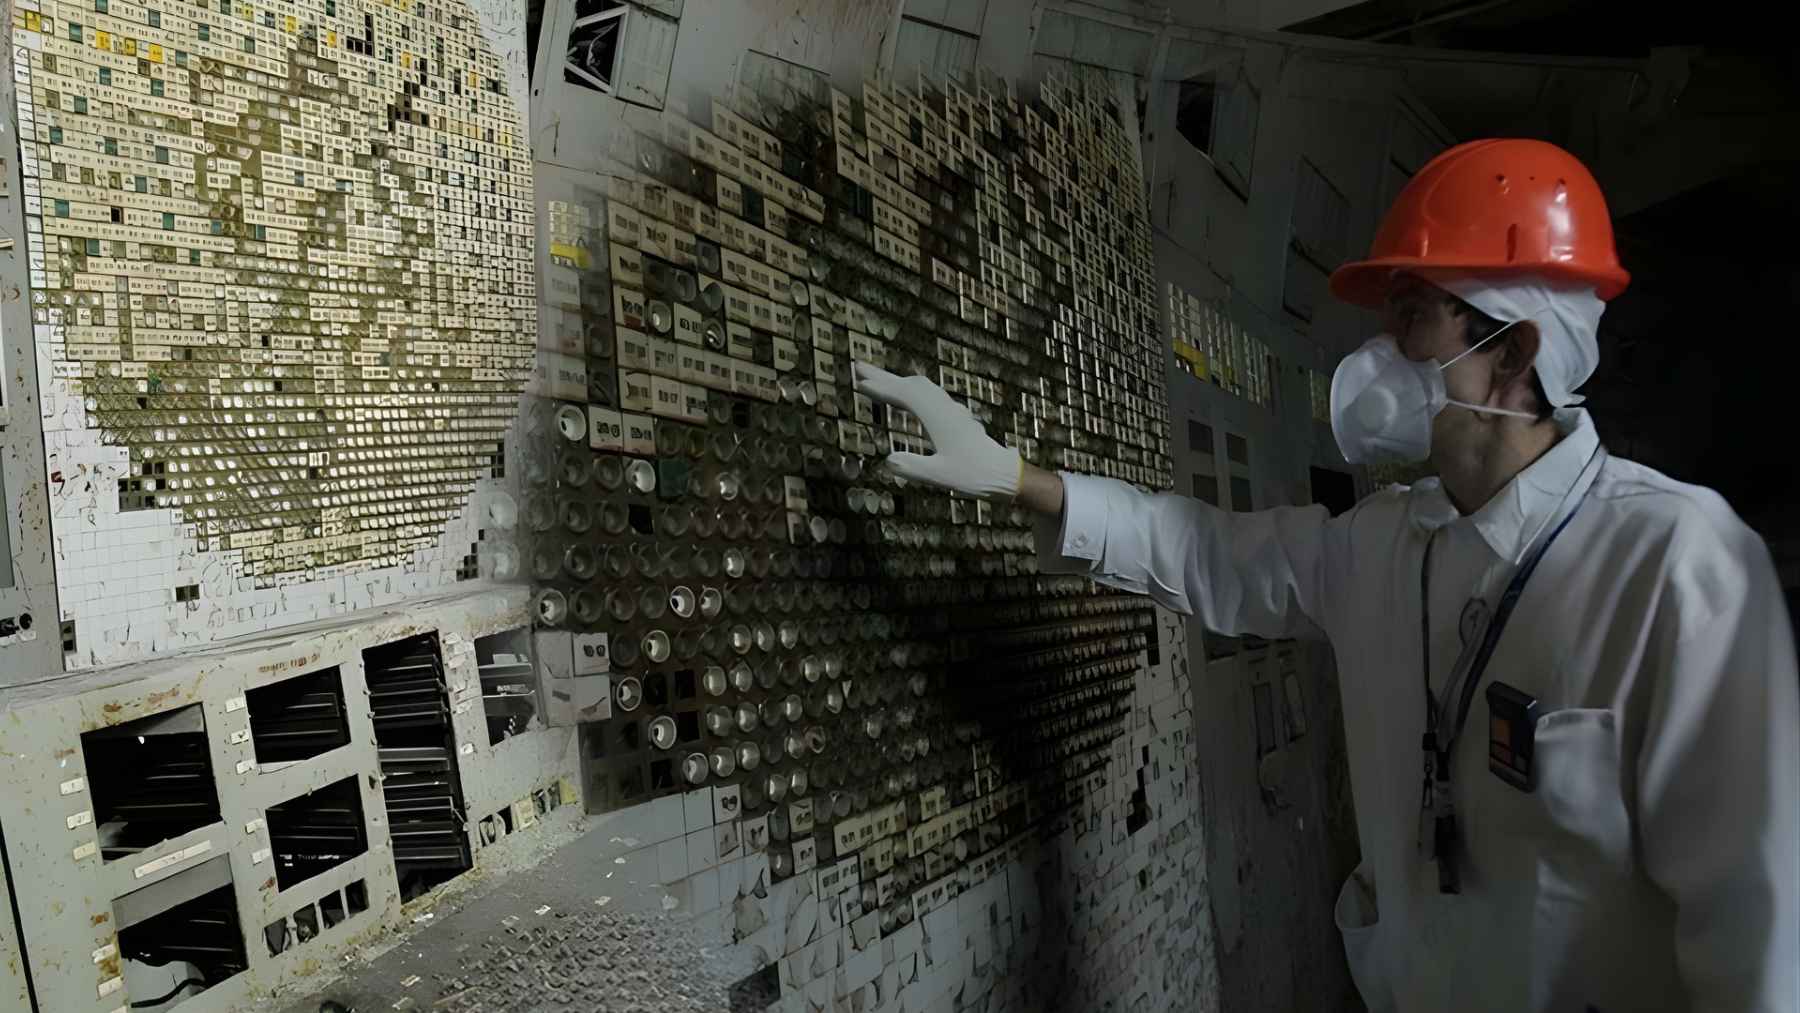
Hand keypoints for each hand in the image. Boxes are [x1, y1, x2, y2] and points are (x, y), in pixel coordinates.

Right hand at [851, 362, 1020, 499]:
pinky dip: (911, 390)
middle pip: (911, 385)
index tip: (860, 382)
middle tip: (859, 367)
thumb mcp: (940, 476)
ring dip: (898, 380)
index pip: (905, 396)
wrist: (1004, 474)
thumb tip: (888, 460)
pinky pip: (930, 395)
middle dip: (884, 376)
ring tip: (877, 379)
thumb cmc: (974, 475)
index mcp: (938, 418)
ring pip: (922, 387)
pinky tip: (908, 397)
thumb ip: (913, 467)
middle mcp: (945, 409)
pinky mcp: (956, 417)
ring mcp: (952, 411)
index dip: (882, 388)